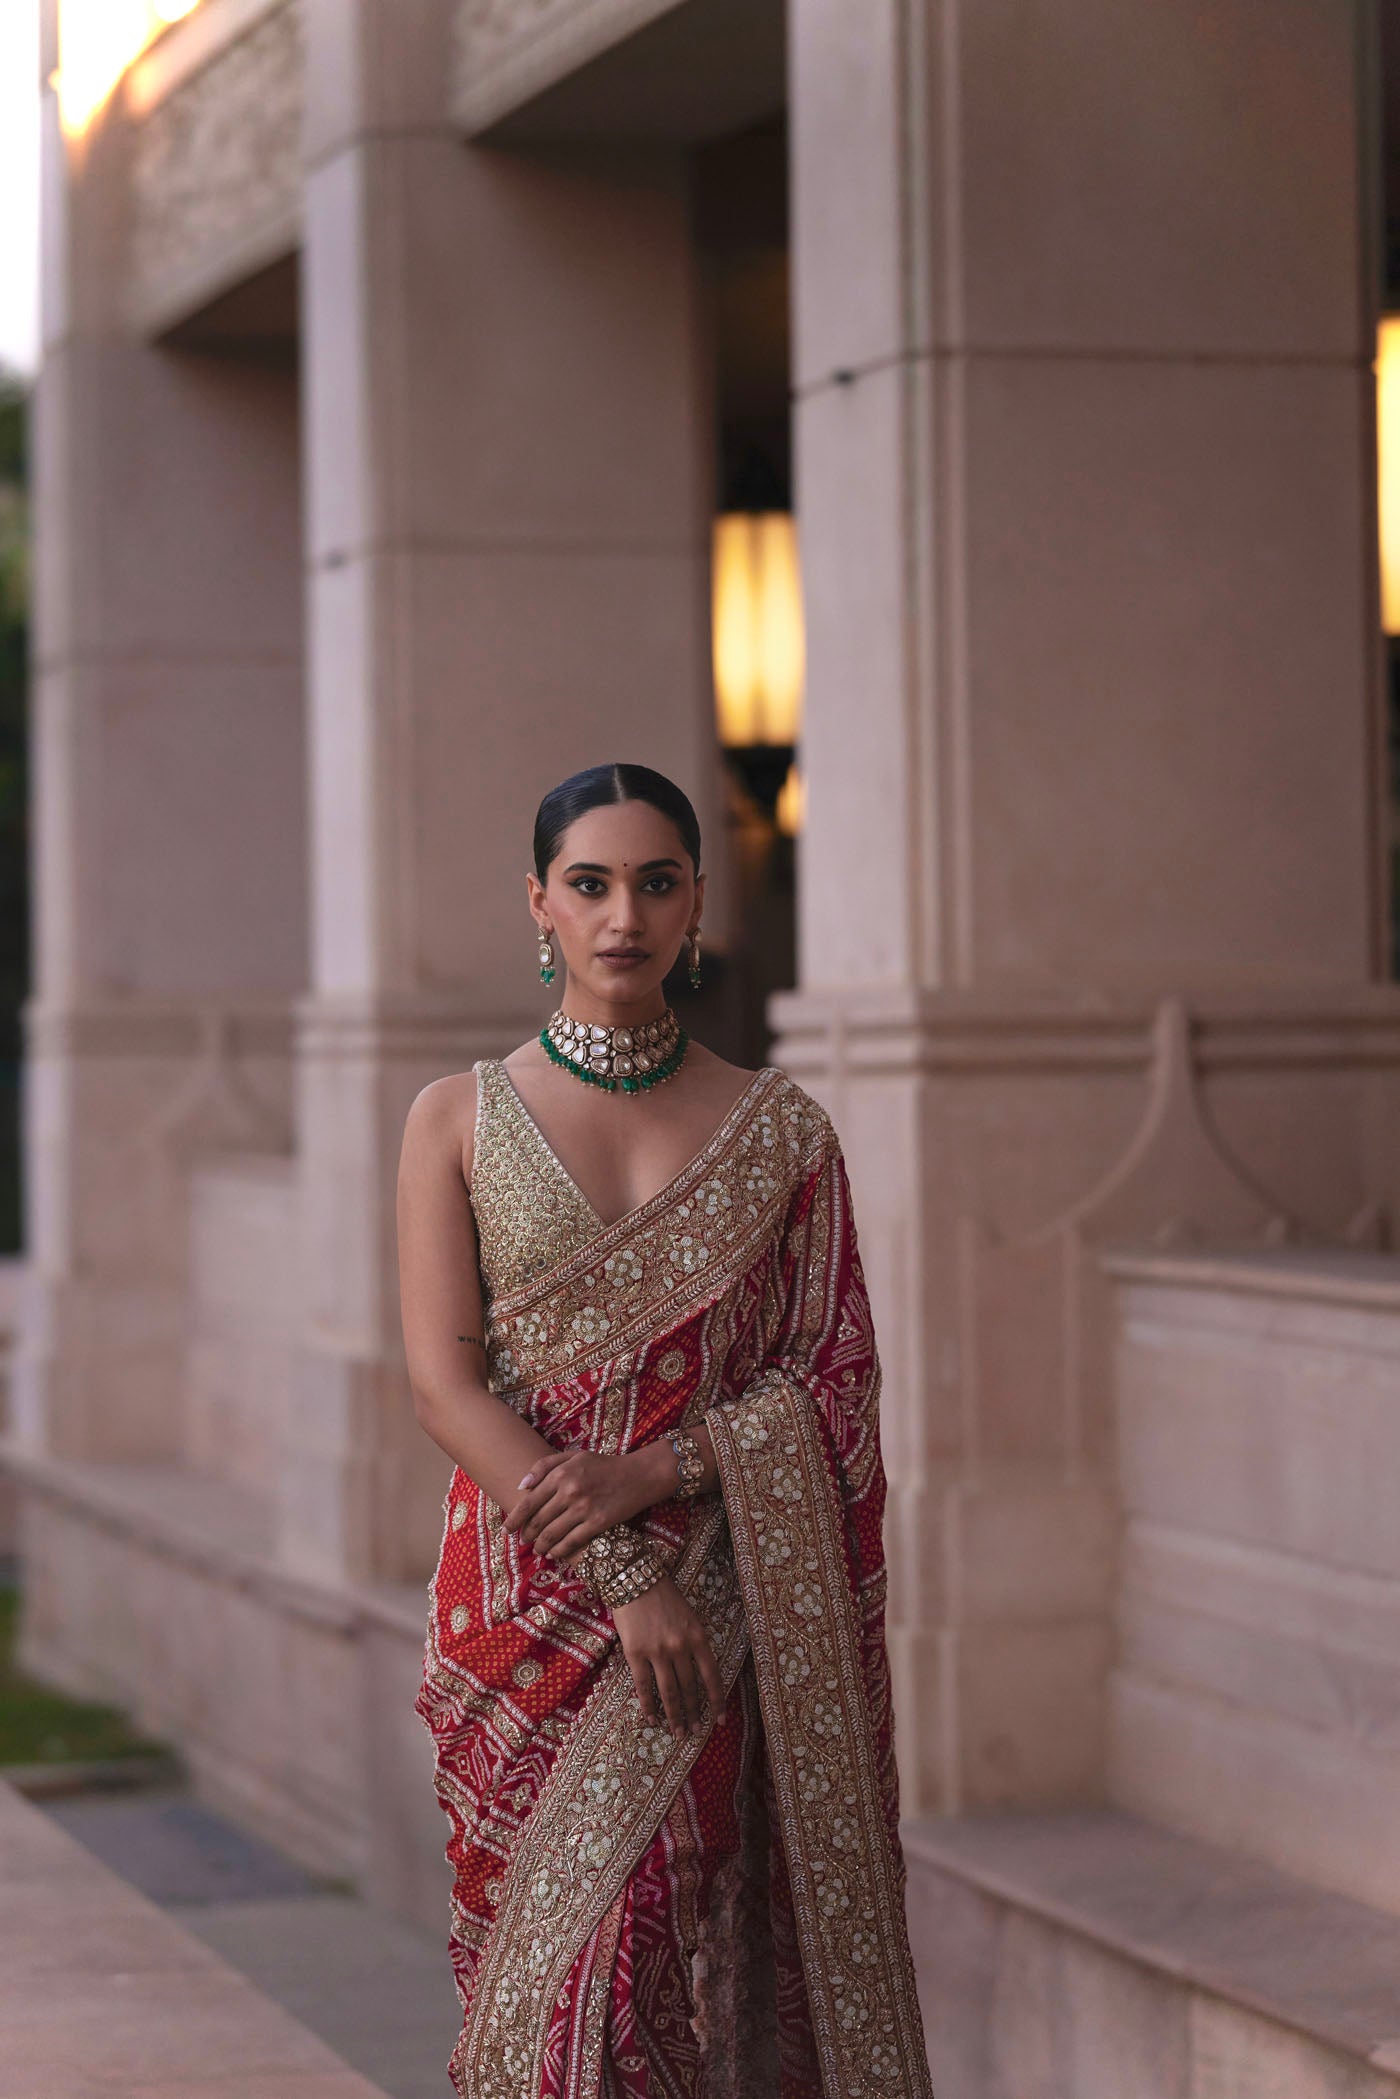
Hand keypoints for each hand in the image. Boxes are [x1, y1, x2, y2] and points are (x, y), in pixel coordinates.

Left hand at [501, 1448, 645, 1563]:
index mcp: (561, 1474)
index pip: (529, 1501)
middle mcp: (570, 1491)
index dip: (515, 1518)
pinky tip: (554, 1553)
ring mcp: (584, 1509)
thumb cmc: (604, 1465)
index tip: (506, 1529)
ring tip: (538, 1549)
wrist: (639, 1475)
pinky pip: (571, 1542)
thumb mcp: (574, 1456)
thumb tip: (521, 1485)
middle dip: (527, 1534)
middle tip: (524, 1540)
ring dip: (541, 1545)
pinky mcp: (598, 1523)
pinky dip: (559, 1550)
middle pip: (538, 1520)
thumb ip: (545, 1466)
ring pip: (552, 1534)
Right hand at [613, 1573, 723, 1740]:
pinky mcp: (635, 1654)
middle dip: (694, 1713)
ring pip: (669, 1692)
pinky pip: (644, 1686)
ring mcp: (657, 1652)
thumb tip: (698, 1672)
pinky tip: (652, 1719)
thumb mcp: (689, 1617)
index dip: (717, 1700)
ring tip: (678, 1732)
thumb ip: (694, 1643)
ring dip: (675, 1715)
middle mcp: (680, 1647)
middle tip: (695, 1732)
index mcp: (698, 1636)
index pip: (712, 1676)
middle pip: (690, 1688)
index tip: (720, 1719)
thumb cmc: (664, 1595)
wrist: (635, 1579)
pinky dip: (649, 1706)